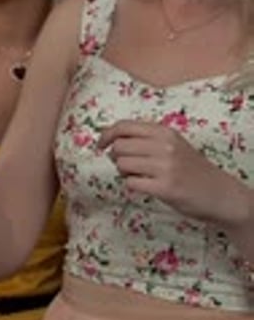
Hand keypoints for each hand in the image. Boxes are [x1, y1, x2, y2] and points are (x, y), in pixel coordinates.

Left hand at [98, 119, 247, 226]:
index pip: (124, 126)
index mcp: (164, 132)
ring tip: (138, 176)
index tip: (100, 144)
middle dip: (116, 157)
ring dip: (124, 172)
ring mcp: (165, 167)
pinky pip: (131, 183)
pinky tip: (145, 186)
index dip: (106, 135)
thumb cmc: (191, 169)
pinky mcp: (165, 188)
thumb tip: (112, 140)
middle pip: (119, 146)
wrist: (218, 193)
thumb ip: (147, 139)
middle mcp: (164, 146)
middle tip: (126, 165)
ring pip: (122, 164)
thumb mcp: (173, 144)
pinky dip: (132, 185)